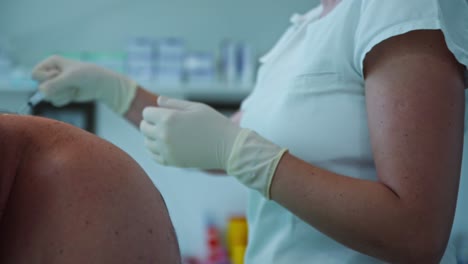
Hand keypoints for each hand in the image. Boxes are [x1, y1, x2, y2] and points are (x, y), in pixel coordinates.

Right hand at [32, 55, 136, 114]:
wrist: (101, 84)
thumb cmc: (87, 75)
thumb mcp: (70, 77)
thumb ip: (54, 84)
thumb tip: (41, 92)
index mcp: (51, 62)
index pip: (35, 74)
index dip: (45, 78)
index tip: (59, 75)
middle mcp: (50, 72)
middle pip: (40, 87)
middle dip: (57, 88)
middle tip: (70, 83)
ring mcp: (55, 84)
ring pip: (48, 96)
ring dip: (63, 94)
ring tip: (73, 88)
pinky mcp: (60, 94)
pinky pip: (55, 102)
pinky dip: (65, 99)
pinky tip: (74, 93)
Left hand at [140, 96, 287, 197]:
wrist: (227, 147)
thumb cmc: (214, 123)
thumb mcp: (195, 107)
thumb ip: (174, 103)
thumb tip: (158, 101)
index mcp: (169, 118)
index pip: (147, 113)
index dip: (155, 111)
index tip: (166, 113)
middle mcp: (164, 135)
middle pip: (144, 127)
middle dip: (152, 123)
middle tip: (166, 123)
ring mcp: (166, 150)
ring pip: (146, 142)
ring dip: (153, 137)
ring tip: (167, 135)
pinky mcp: (171, 162)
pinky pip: (153, 156)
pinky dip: (155, 150)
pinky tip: (166, 146)